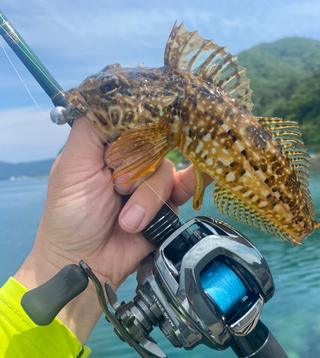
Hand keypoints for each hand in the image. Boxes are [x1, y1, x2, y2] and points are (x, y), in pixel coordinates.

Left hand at [14, 117, 210, 344]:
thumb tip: (108, 93)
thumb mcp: (71, 166)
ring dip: (146, 200)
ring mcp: (150, 182)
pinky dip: (197, 178)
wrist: (86, 264)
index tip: (149, 118)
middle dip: (135, 171)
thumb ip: (89, 129)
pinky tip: (210, 171)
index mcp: (107, 147)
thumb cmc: (70, 215)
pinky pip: (186, 185)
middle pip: (153, 143)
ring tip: (127, 222)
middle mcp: (131, 160)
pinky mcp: (167, 204)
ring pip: (165, 171)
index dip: (140, 121)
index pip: (132, 119)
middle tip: (116, 190)